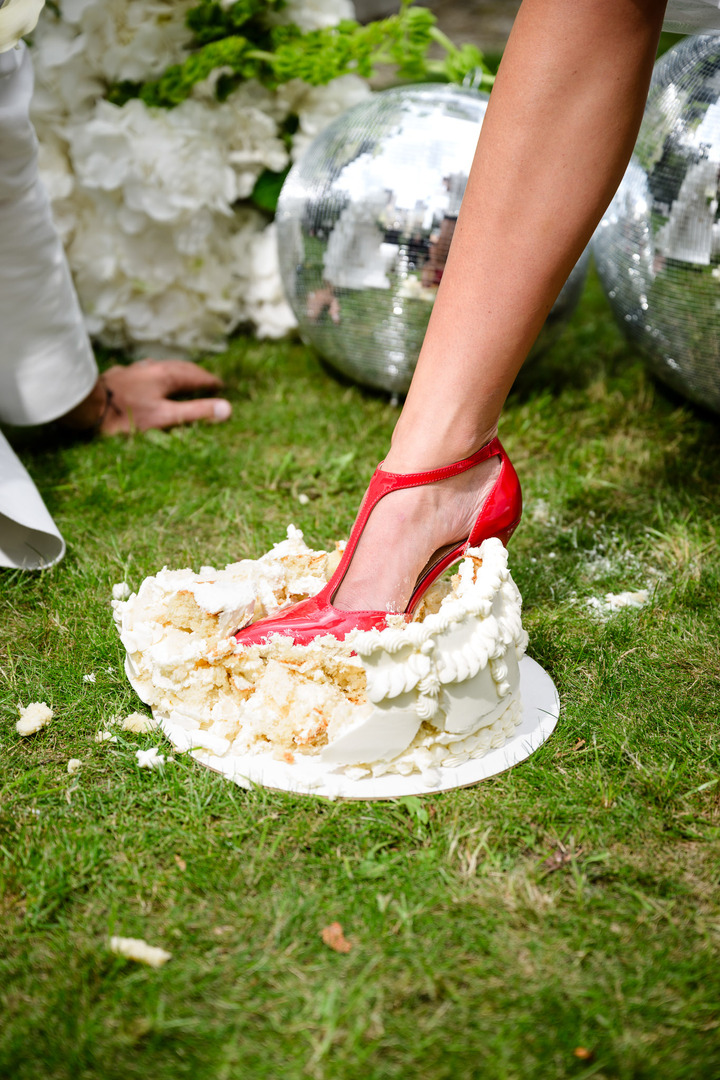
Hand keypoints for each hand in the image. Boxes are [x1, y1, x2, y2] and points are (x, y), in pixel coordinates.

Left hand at [61, 359, 231, 434]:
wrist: (85, 405)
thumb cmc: (127, 414)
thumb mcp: (165, 417)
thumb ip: (196, 412)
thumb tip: (228, 408)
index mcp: (166, 375)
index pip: (197, 375)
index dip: (212, 382)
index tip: (223, 387)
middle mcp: (152, 367)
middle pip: (181, 368)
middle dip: (197, 375)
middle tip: (208, 382)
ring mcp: (135, 370)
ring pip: (162, 368)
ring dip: (177, 374)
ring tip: (184, 381)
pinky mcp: (121, 376)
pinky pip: (147, 373)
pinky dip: (159, 377)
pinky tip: (150, 381)